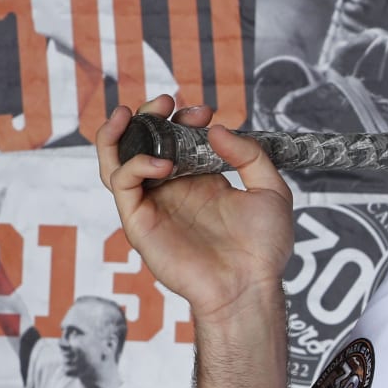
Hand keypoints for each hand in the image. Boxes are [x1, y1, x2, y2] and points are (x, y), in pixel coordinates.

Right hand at [96, 94, 292, 324]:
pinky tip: (162, 164)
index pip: (178, 139)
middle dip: (149, 115)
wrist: (250, 285)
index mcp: (200, 180)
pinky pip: (122, 185)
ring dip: (119, 132)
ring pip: (116, 161)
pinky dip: (134, 165)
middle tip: (166, 102)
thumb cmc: (263, 248)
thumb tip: (216, 129)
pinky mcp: (139, 222)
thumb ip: (248, 155)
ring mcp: (153, 205)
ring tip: (133, 114)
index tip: (203, 113)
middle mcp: (172, 190)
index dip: (185, 120)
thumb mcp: (270, 191)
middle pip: (142, 143)